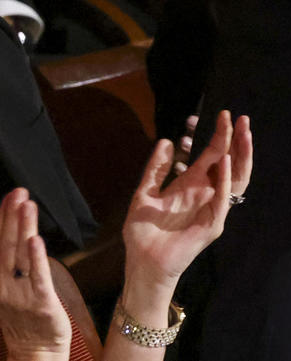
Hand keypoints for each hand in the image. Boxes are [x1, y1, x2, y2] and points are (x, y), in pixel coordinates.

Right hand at [0, 189, 71, 360]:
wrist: (35, 353)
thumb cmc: (26, 318)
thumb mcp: (12, 289)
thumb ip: (13, 261)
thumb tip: (18, 234)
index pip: (0, 245)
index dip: (3, 220)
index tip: (9, 195)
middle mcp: (4, 286)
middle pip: (7, 246)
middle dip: (10, 218)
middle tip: (17, 192)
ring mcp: (20, 294)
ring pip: (21, 257)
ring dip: (23, 229)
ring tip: (26, 205)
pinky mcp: (40, 303)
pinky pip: (38, 277)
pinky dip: (36, 258)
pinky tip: (36, 240)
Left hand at [122, 111, 252, 296]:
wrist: (142, 263)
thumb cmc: (143, 232)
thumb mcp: (145, 194)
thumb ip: (155, 169)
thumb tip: (166, 140)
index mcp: (194, 183)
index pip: (214, 153)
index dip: (221, 134)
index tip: (225, 114)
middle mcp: (208, 192)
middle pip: (231, 160)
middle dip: (238, 140)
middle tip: (242, 118)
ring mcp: (214, 206)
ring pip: (236, 177)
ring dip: (242, 156)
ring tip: (244, 134)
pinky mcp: (213, 223)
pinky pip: (224, 198)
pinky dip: (227, 179)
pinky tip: (226, 161)